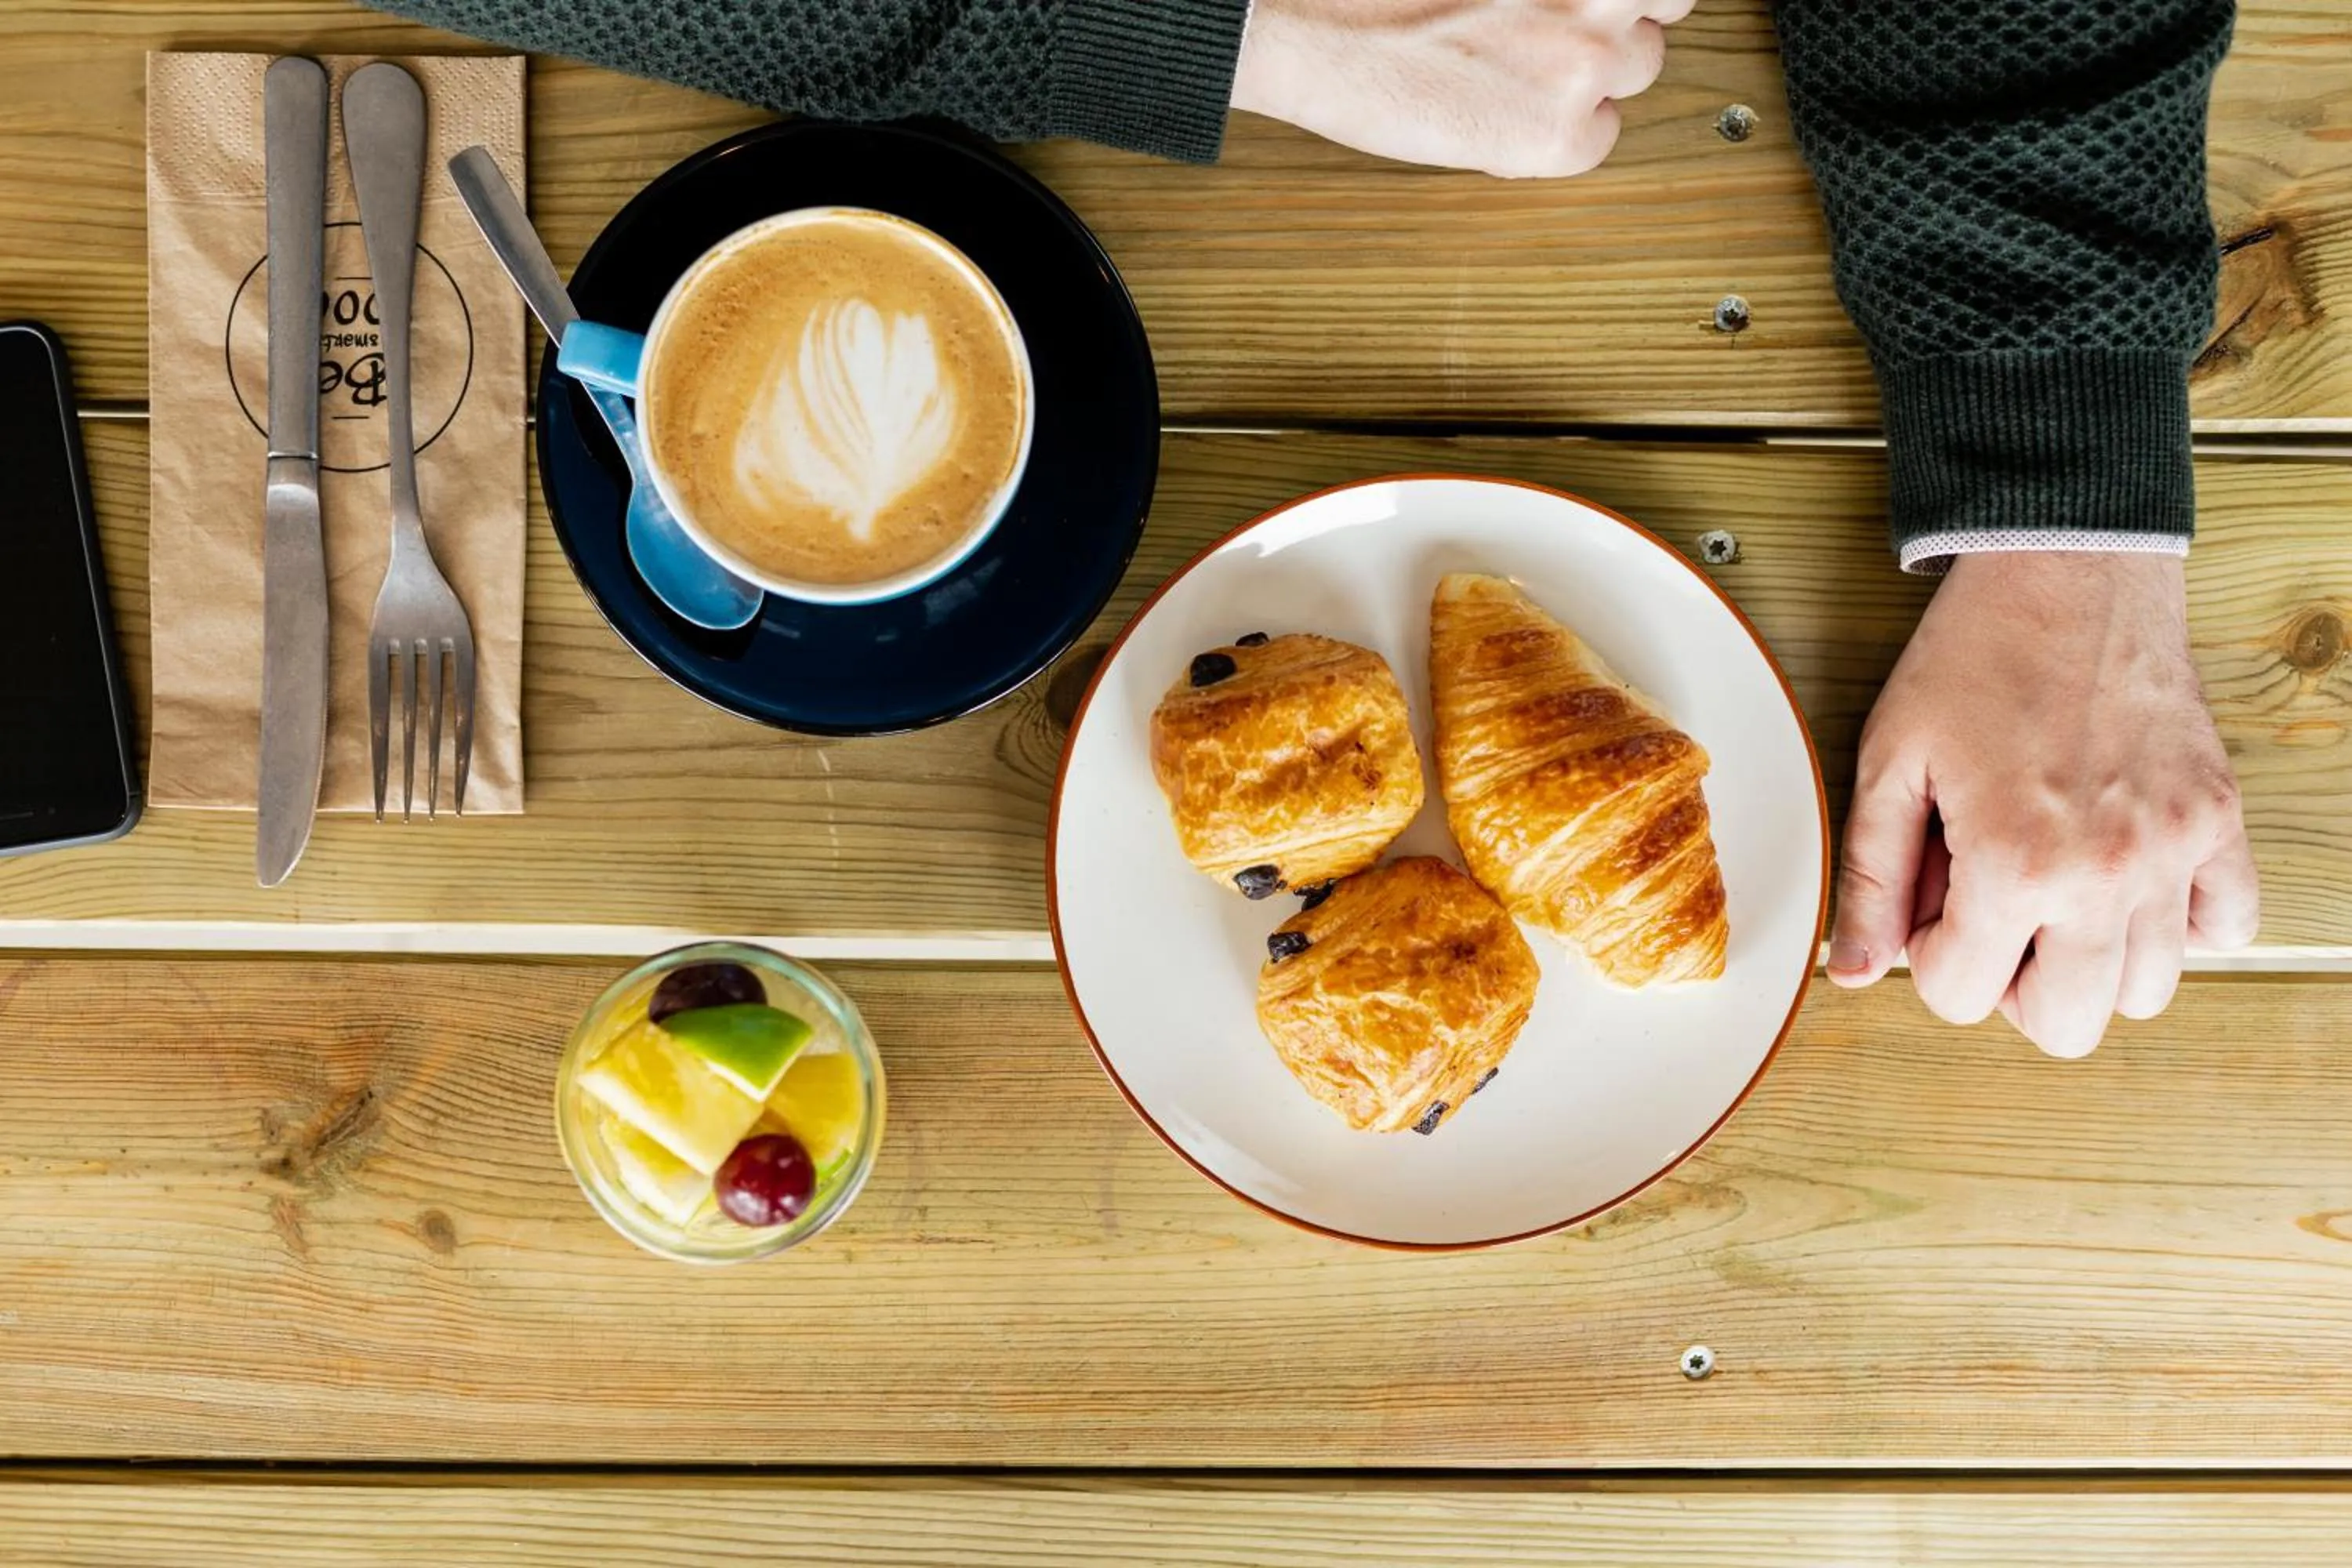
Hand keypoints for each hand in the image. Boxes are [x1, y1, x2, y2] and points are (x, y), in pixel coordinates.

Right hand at [1230, 0, 1692, 178]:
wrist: (1313, 26)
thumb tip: (1580, 1)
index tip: (1597, 2)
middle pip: (1657, 15)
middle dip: (1615, 23)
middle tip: (1550, 29)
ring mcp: (1585, 62)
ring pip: (1633, 77)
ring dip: (1588, 78)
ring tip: (1514, 69)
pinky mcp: (1557, 134)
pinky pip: (1595, 142)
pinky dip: (1557, 137)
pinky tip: (1500, 114)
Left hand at [1829, 552, 2259, 1056]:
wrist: (2069, 571)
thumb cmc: (1975, 656)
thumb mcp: (1890, 762)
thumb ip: (1869, 877)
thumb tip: (1851, 969)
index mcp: (2015, 865)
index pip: (1959, 996)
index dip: (1926, 956)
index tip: (1928, 901)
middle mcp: (2107, 874)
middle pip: (2066, 1025)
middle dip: (2010, 987)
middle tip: (1988, 915)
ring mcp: (2176, 851)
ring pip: (2148, 991)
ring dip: (2091, 962)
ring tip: (2053, 893)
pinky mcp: (2220, 821)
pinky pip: (2226, 927)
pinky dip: (2179, 925)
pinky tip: (2125, 880)